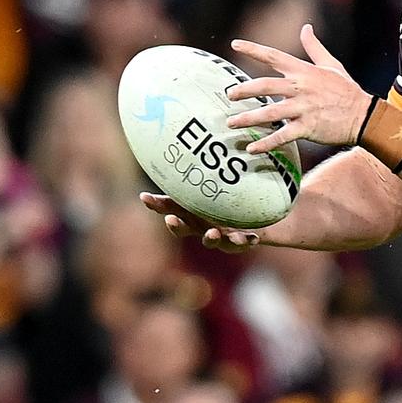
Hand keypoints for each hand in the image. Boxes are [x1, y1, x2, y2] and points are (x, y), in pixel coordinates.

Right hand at [140, 192, 258, 252]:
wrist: (257, 222)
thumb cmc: (226, 208)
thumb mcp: (211, 195)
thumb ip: (194, 185)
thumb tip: (175, 158)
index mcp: (192, 217)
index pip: (170, 210)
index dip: (157, 205)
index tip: (145, 196)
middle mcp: (201, 228)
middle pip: (185, 230)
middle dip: (177, 227)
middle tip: (170, 220)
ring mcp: (220, 237)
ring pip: (213, 241)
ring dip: (211, 237)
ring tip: (212, 232)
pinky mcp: (240, 242)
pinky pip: (242, 243)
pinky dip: (247, 241)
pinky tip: (253, 238)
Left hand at [226, 24, 372, 153]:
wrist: (364, 115)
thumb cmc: (346, 89)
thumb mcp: (331, 64)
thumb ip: (314, 47)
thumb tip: (306, 28)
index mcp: (304, 71)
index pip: (274, 56)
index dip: (253, 49)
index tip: (235, 44)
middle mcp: (301, 88)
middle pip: (265, 85)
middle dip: (244, 90)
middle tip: (229, 94)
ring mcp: (304, 108)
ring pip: (270, 113)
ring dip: (248, 118)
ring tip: (232, 122)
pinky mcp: (307, 127)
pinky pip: (282, 136)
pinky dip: (266, 143)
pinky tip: (252, 148)